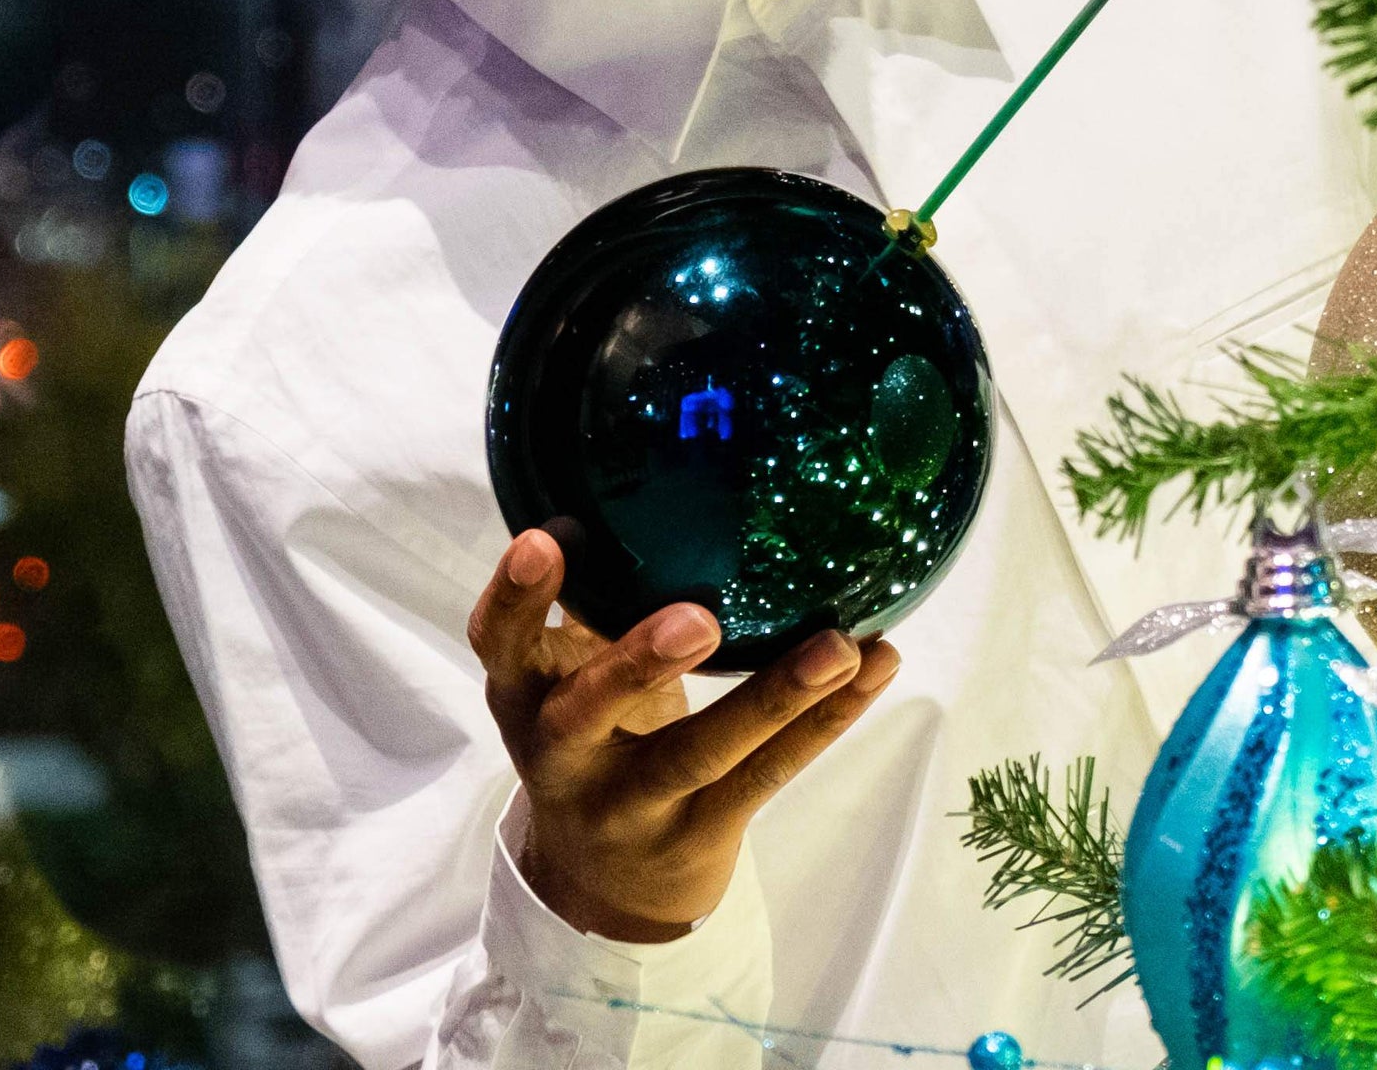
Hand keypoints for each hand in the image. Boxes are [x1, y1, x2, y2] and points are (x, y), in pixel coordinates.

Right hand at [468, 525, 899, 942]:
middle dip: (636, 666)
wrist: (605, 893)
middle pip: (585, 715)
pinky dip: (828, 719)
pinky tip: (878, 665)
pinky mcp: (700, 834)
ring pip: (702, 754)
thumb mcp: (571, 679)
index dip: (514, 597)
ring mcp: (632, 807)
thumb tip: (654, 484)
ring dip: (777, 696)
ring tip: (841, 645)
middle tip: (698, 619)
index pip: (498, 646)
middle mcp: (565, 758)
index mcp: (526, 700)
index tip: (545, 537)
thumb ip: (597, 604)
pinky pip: (769, 774)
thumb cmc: (597, 742)